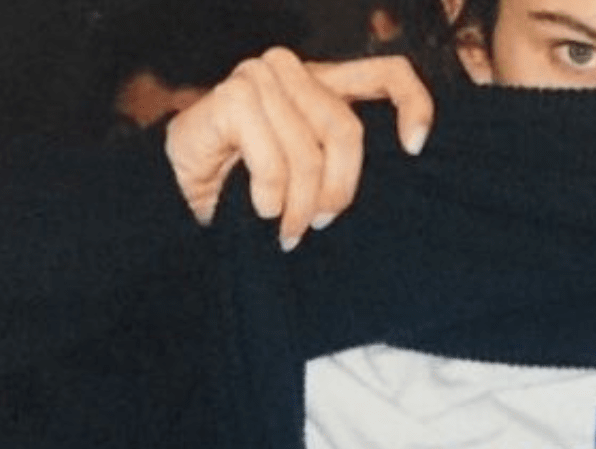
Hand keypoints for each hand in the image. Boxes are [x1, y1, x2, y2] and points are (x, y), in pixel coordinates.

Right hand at [165, 48, 434, 250]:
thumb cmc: (252, 190)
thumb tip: (402, 171)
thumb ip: (346, 163)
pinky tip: (261, 210)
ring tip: (288, 231)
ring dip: (299, 204)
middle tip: (319, 224)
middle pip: (346, 129)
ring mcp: (259, 77)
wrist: (179, 197)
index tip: (415, 149)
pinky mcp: (232, 97)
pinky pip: (272, 159)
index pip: (389, 73)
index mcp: (325, 83)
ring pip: (309, 150)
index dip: (414, 105)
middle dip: (338, 189)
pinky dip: (270, 196)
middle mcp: (294, 71)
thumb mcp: (313, 176)